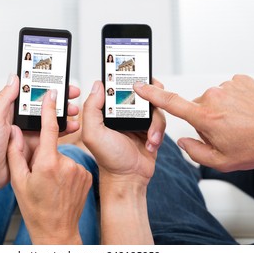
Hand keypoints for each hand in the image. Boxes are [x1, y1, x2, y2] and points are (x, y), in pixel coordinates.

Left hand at [0, 75, 80, 193]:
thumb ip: (4, 99)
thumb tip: (14, 78)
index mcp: (10, 110)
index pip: (30, 93)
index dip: (45, 86)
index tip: (58, 80)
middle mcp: (20, 120)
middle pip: (43, 105)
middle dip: (59, 99)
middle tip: (73, 94)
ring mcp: (28, 133)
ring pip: (50, 120)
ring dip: (63, 114)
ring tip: (74, 112)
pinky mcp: (35, 145)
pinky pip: (51, 136)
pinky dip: (63, 131)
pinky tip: (71, 127)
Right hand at [7, 90, 91, 244]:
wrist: (57, 231)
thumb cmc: (36, 209)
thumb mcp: (19, 182)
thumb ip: (15, 153)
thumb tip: (15, 131)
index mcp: (47, 162)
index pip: (49, 128)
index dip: (50, 108)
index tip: (52, 93)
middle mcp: (67, 163)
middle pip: (54, 147)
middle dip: (45, 155)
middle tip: (41, 176)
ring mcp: (80, 170)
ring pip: (64, 157)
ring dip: (56, 165)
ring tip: (51, 186)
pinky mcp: (87, 175)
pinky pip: (74, 165)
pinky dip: (67, 172)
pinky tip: (62, 187)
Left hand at [82, 80, 165, 243]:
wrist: (129, 178)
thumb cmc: (109, 158)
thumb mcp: (93, 133)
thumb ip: (91, 108)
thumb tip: (99, 84)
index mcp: (108, 110)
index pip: (117, 87)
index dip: (125, 78)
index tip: (134, 73)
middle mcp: (123, 112)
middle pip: (140, 91)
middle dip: (149, 95)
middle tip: (151, 102)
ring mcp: (139, 119)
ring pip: (154, 105)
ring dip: (154, 122)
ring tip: (149, 137)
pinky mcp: (152, 128)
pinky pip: (161, 120)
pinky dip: (158, 131)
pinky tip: (151, 143)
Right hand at [134, 75, 253, 171]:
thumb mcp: (222, 161)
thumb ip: (194, 152)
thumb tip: (182, 140)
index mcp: (206, 117)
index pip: (171, 103)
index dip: (152, 95)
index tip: (140, 86)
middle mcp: (213, 97)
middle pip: (195, 108)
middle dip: (204, 120)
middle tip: (225, 132)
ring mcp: (227, 85)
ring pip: (212, 100)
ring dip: (219, 110)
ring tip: (239, 122)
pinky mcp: (239, 79)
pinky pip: (226, 91)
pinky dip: (231, 101)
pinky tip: (244, 111)